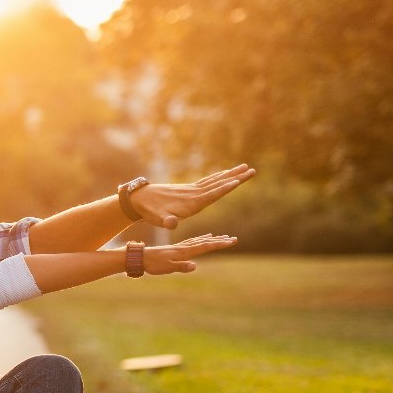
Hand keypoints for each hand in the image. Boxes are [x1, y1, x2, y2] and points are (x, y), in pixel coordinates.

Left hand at [131, 164, 255, 229]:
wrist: (139, 199)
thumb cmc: (150, 211)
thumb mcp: (158, 219)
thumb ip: (166, 221)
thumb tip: (171, 224)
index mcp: (190, 202)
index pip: (211, 194)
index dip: (224, 188)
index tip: (238, 181)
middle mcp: (193, 193)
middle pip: (218, 184)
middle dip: (235, 177)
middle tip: (252, 170)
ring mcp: (191, 190)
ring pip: (215, 181)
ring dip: (230, 174)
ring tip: (245, 167)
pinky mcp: (188, 190)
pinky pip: (208, 182)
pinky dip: (218, 177)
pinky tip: (225, 174)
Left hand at [143, 233, 236, 274]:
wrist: (140, 257)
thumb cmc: (153, 265)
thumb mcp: (167, 268)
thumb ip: (181, 267)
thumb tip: (194, 266)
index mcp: (184, 252)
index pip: (205, 247)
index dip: (218, 244)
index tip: (231, 241)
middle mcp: (184, 247)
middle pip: (205, 242)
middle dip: (219, 241)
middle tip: (233, 239)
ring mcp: (181, 247)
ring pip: (200, 241)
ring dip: (213, 239)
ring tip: (223, 237)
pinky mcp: (177, 248)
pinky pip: (194, 242)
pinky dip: (202, 239)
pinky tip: (206, 237)